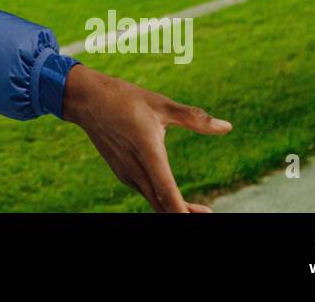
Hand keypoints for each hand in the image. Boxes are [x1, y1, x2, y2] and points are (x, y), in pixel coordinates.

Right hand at [61, 64, 230, 212]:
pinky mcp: (122, 171)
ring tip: (195, 210)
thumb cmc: (125, 98)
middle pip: (162, 204)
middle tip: (207, 214)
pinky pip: (144, 192)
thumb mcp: (161, 104)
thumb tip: (228, 127)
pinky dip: (159, 199)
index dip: (183, 210)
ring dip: (172, 208)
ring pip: (152, 200)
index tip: (201, 216)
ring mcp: (126, 172)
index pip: (167, 191)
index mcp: (147, 150)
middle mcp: (134, 167)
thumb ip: (195, 118)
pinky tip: (170, 196)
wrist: (86, 99)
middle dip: (183, 213)